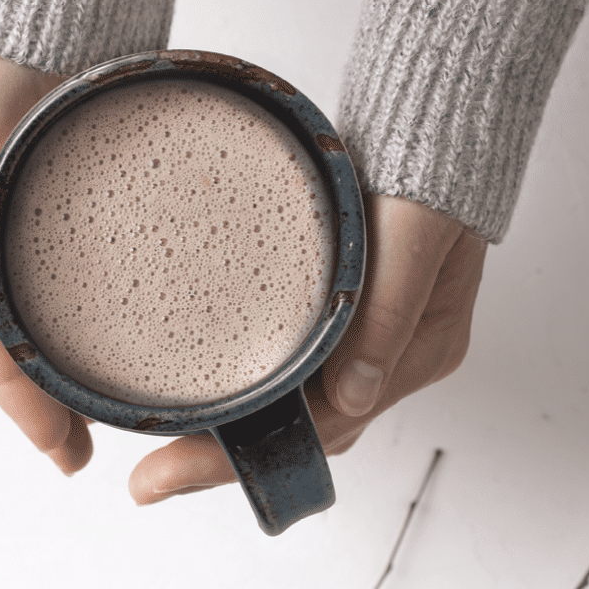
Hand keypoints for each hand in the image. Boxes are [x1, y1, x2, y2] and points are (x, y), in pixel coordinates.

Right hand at [0, 46, 92, 475]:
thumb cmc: (16, 27)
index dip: (8, 390)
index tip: (55, 444)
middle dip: (27, 399)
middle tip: (73, 457)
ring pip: (10, 311)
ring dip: (41, 370)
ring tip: (82, 426)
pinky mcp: (35, 194)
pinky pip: (38, 279)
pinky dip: (58, 323)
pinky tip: (87, 352)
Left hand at [127, 195, 486, 502]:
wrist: (441, 105)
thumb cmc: (436, 160)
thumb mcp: (417, 233)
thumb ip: (388, 312)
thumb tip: (350, 396)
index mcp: (417, 353)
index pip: (325, 431)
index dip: (245, 461)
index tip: (169, 476)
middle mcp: (389, 359)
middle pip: (301, 431)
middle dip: (222, 461)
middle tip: (147, 482)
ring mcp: (366, 337)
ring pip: (292, 407)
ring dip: (230, 431)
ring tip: (158, 454)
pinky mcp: (341, 307)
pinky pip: (289, 366)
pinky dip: (245, 387)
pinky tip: (200, 396)